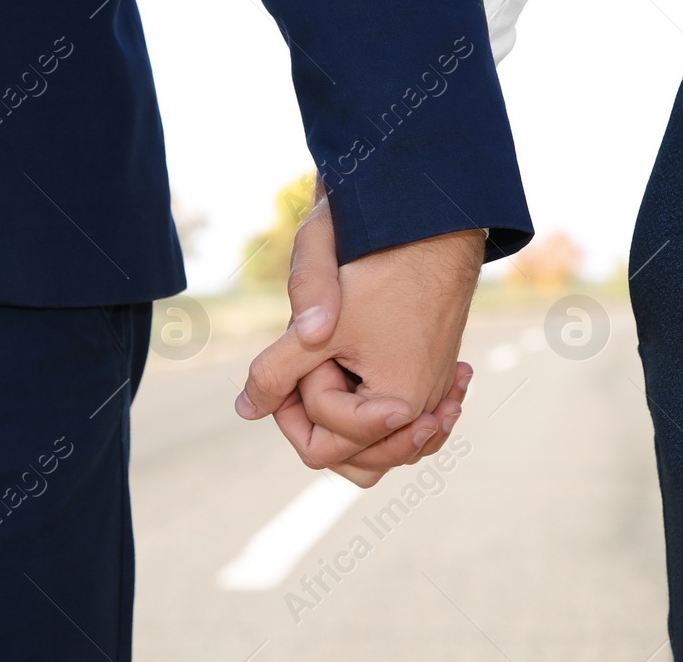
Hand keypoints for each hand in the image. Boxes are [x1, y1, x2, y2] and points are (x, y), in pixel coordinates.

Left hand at [234, 184, 481, 485]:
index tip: (302, 354)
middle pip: (355, 458)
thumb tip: (246, 410)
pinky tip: (364, 371)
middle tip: (315, 364)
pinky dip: (381, 407)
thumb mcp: (316, 330)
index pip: (323, 446)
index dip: (295, 405)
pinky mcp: (437, 375)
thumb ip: (276, 373)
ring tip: (330, 372)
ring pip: (382, 446)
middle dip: (323, 417)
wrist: (434, 225)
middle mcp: (425, 411)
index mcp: (398, 408)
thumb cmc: (380, 271)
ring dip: (350, 420)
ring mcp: (435, 394)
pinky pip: (407, 420)